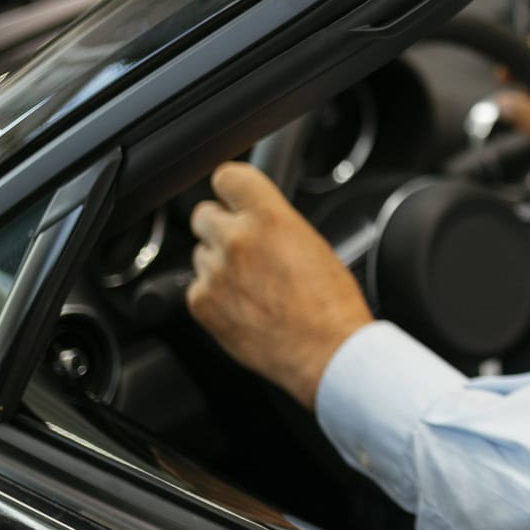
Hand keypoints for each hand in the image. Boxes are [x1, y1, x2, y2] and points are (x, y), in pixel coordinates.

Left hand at [186, 162, 373, 409]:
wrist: (328, 352)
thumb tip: (257, 221)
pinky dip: (214, 295)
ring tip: (251, 285)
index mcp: (270, 218)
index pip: (227, 177)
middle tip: (243, 247)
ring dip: (218, 263)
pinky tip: (242, 306)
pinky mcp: (202, 304)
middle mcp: (236, 240)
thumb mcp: (312, 243)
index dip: (231, 189)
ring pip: (200, 253)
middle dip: (221, 227)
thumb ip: (275, 224)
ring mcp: (215, 273)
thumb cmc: (331, 305)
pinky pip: (197, 287)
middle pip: (203, 214)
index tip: (233, 197)